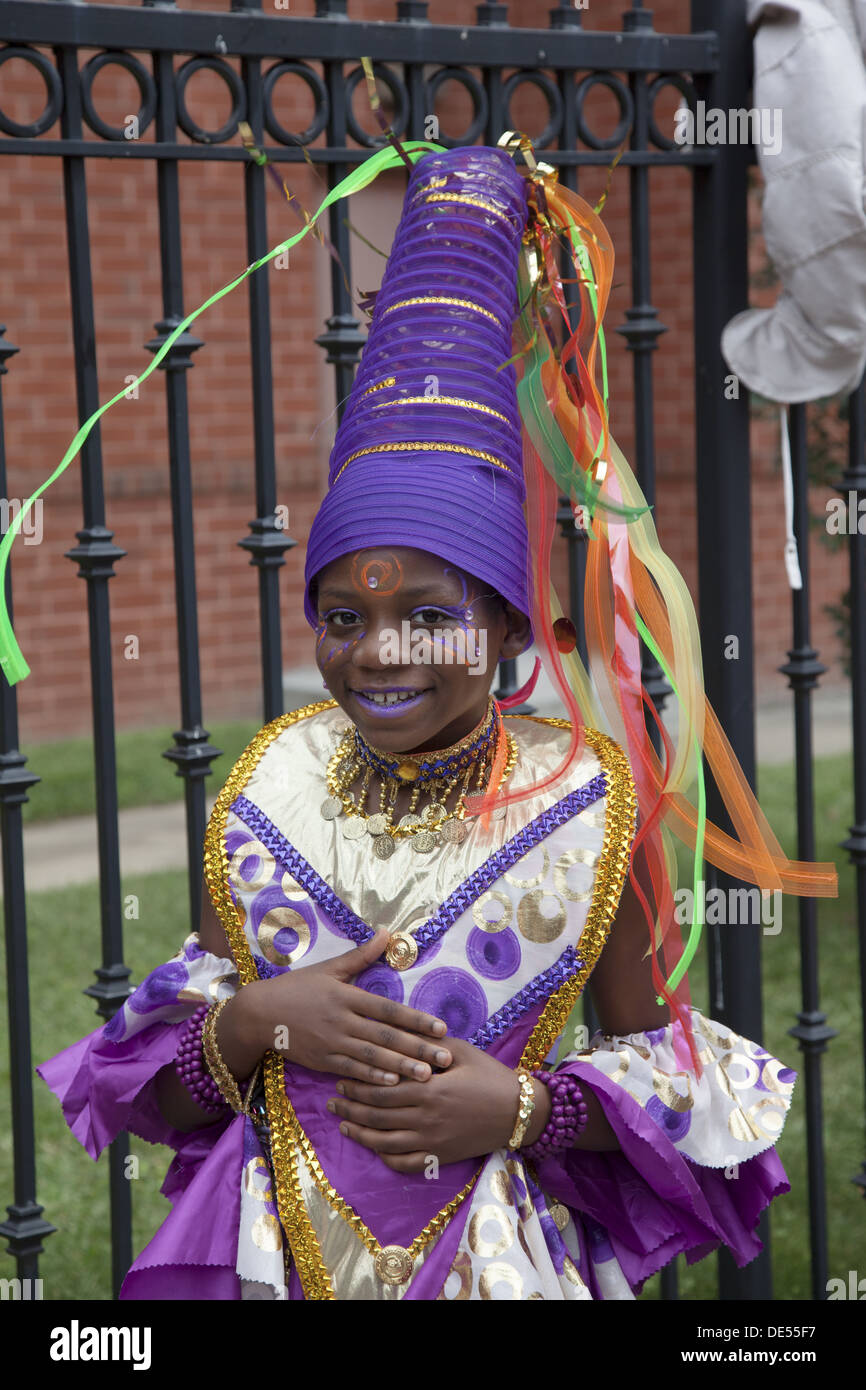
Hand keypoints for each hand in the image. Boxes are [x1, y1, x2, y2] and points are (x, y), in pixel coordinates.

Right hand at [249, 929, 452, 1084]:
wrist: (259, 1013)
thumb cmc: (297, 987)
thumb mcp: (329, 968)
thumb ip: (360, 955)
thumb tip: (387, 933)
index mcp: (347, 996)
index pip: (388, 1009)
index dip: (416, 1019)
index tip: (441, 1027)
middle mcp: (342, 1020)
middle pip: (386, 1036)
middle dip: (418, 1048)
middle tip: (445, 1057)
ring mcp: (332, 1042)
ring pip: (372, 1057)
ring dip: (401, 1067)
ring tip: (427, 1075)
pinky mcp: (322, 1061)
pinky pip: (351, 1071)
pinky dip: (372, 1078)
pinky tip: (392, 1084)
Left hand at [328, 1037, 550, 1171]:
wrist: (518, 1111)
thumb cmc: (489, 1076)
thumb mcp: (461, 1052)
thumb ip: (428, 1045)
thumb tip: (400, 1030)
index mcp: (429, 1090)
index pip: (382, 1090)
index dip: (358, 1085)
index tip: (341, 1077)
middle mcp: (425, 1119)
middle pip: (377, 1116)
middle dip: (351, 1107)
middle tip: (332, 1099)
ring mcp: (431, 1142)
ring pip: (384, 1143)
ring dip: (359, 1134)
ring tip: (343, 1124)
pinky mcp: (439, 1157)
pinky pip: (405, 1164)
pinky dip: (385, 1158)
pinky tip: (374, 1148)